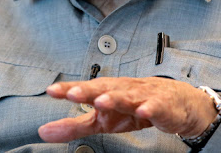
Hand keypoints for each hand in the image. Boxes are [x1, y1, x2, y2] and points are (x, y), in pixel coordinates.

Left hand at [38, 77, 216, 142]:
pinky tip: (143, 111)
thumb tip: (43, 131)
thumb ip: (74, 125)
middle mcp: (122, 90)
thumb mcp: (103, 120)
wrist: (177, 103)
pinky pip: (156, 107)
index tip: (51, 91)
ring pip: (128, 96)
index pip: (85, 89)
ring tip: (101, 101)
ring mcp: (143, 96)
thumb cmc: (135, 107)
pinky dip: (151, 108)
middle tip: (71, 93)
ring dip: (115, 98)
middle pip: (104, 88)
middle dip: (88, 90)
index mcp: (106, 91)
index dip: (68, 90)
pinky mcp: (163, 106)